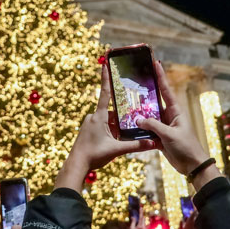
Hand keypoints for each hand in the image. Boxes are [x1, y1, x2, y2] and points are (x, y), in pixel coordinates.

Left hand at [54, 67, 155, 191]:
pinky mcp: (88, 130)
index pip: (105, 93)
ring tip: (118, 139)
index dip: (106, 78)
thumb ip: (135, 145)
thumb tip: (153, 143)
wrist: (76, 164)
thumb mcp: (117, 150)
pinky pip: (102, 127)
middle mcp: (93, 117)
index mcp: (99, 116)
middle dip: (121, 119)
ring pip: (108, 121)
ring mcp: (89, 123)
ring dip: (115, 128)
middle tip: (127, 125)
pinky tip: (112, 142)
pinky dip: (110, 132)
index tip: (105, 63)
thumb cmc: (94, 155)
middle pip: (112, 112)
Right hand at [137, 61, 221, 189]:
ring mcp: (164, 126)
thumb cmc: (186, 147)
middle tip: (134, 82)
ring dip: (140, 114)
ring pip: (149, 117)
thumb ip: (153, 125)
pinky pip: (148, 130)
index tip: (155, 63)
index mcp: (175, 111)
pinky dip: (140, 129)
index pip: (166, 90)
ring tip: (127, 104)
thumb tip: (138, 118)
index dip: (160, 76)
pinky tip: (130, 126)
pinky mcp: (160, 137)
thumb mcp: (169, 134)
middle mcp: (169, 116)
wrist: (192, 165)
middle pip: (155, 102)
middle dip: (145, 93)